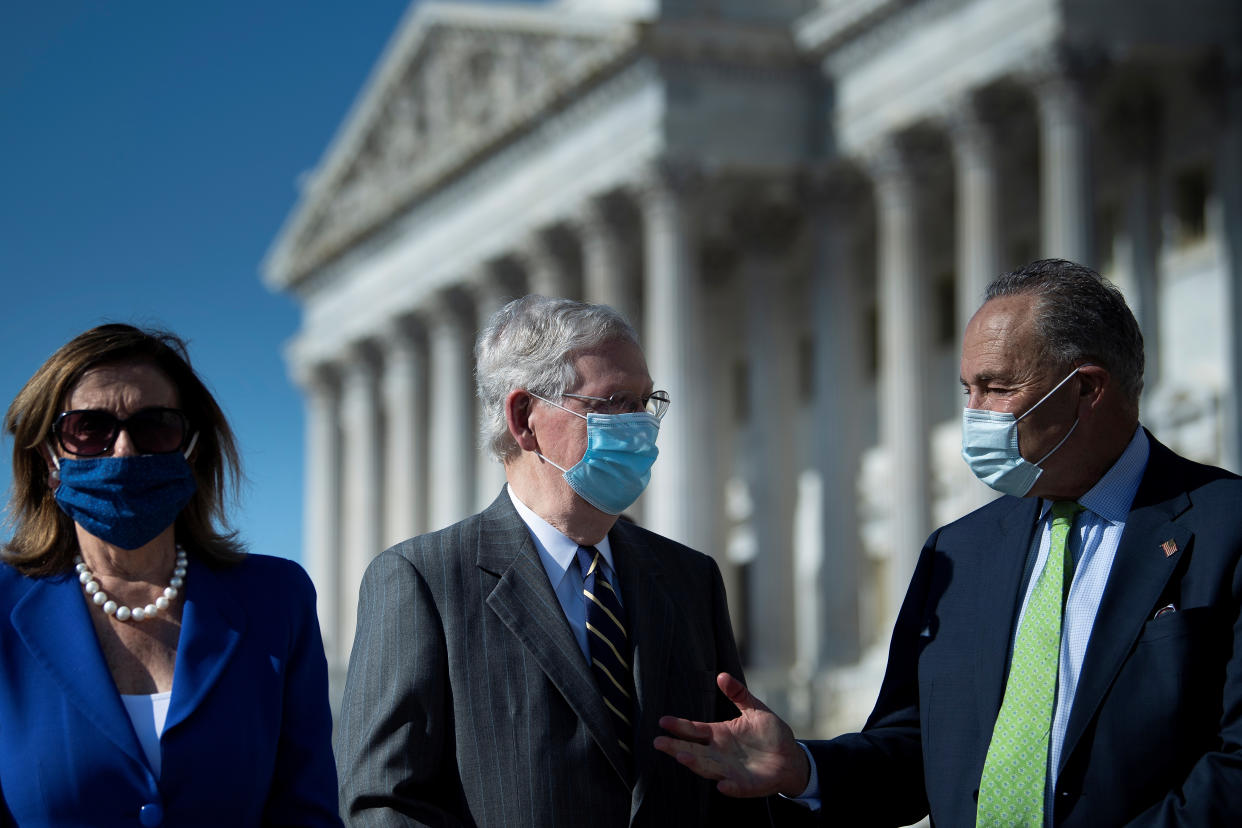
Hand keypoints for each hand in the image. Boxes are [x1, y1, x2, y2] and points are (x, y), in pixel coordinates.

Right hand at [653, 672, 809, 797]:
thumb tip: (721, 675)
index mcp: (719, 735)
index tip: (663, 721)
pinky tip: (721, 785)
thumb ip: (738, 694)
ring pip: (708, 768)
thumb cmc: (770, 733)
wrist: (791, 758)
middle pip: (693, 751)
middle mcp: (719, 754)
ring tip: (682, 757)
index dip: (679, 726)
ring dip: (695, 764)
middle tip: (658, 742)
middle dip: (675, 747)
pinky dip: (729, 787)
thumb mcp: (755, 710)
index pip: (694, 730)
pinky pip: (736, 787)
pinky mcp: (746, 785)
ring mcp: (731, 771)